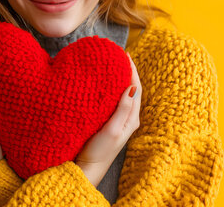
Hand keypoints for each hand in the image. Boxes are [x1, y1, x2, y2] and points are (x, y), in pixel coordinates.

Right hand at [74, 52, 141, 186]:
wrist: (87, 168)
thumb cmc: (99, 151)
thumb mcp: (112, 130)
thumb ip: (122, 110)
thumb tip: (131, 87)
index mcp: (132, 118)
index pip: (135, 88)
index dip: (131, 70)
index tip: (124, 54)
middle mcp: (128, 118)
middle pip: (132, 88)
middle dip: (127, 71)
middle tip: (118, 55)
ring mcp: (119, 120)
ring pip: (123, 93)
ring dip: (120, 78)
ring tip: (112, 64)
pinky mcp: (109, 122)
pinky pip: (114, 100)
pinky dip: (112, 88)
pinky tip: (104, 83)